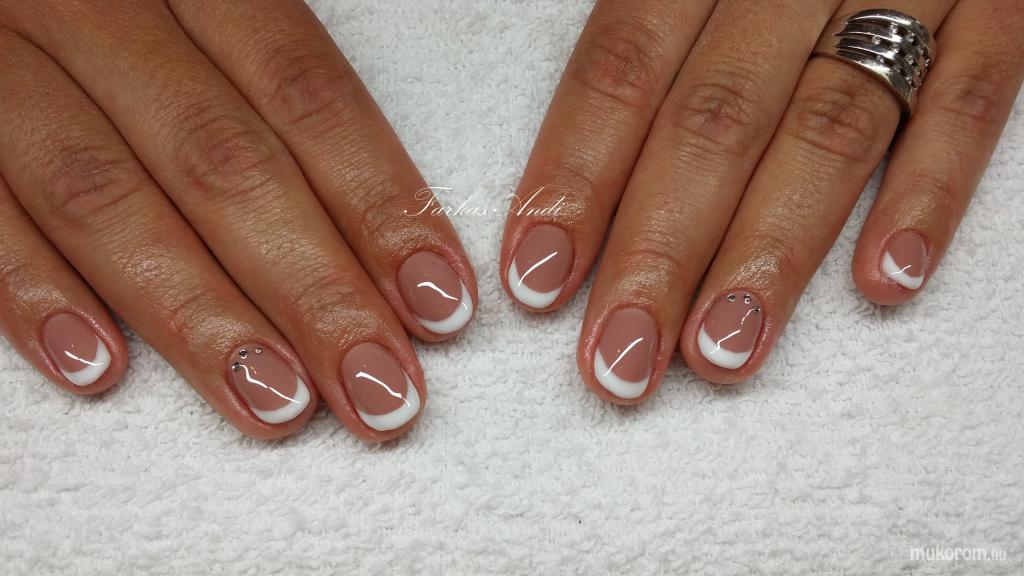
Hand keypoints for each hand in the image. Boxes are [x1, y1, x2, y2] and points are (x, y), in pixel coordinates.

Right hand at [0, 0, 476, 439]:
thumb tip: (393, 233)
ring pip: (103, 195)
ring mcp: (0, 62)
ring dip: (197, 315)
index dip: (378, 203)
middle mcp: (97, 6)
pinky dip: (33, 293)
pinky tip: (101, 371)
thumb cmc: (126, 4)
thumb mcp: (198, 7)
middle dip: (313, 290)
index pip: (306, 95)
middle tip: (381, 392)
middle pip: (223, 162)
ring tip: (277, 405)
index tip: (440, 306)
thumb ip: (271, 87)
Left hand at [500, 0, 1022, 401]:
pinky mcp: (1000, 8)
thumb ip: (639, 36)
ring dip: (772, 251)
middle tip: (619, 360)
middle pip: (714, 120)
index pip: (622, 66)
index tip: (536, 279)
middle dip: (659, 252)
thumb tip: (558, 179)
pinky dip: (931, 191)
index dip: (576, 175)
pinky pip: (972, 99)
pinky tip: (883, 282)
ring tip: (722, 351)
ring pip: (830, 127)